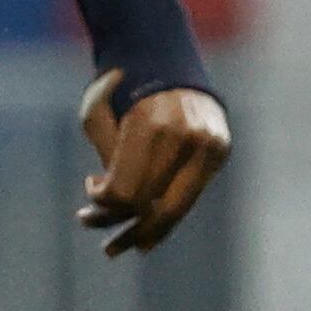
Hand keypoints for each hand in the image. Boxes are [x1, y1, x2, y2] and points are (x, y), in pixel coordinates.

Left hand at [79, 70, 229, 256]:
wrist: (167, 60)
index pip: (127, 190)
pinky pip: (190, 196)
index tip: (90, 189)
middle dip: (117, 221)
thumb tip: (110, 208)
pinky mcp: (219, 151)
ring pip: (174, 207)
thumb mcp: (98, 115)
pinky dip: (166, 219)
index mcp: (154, 125)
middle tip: (92, 227)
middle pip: (150, 204)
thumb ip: (107, 161)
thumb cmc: (120, 88)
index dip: (103, 203)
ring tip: (115, 249)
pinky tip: (145, 240)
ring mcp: (209, 145)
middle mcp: (187, 137)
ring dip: (143, 232)